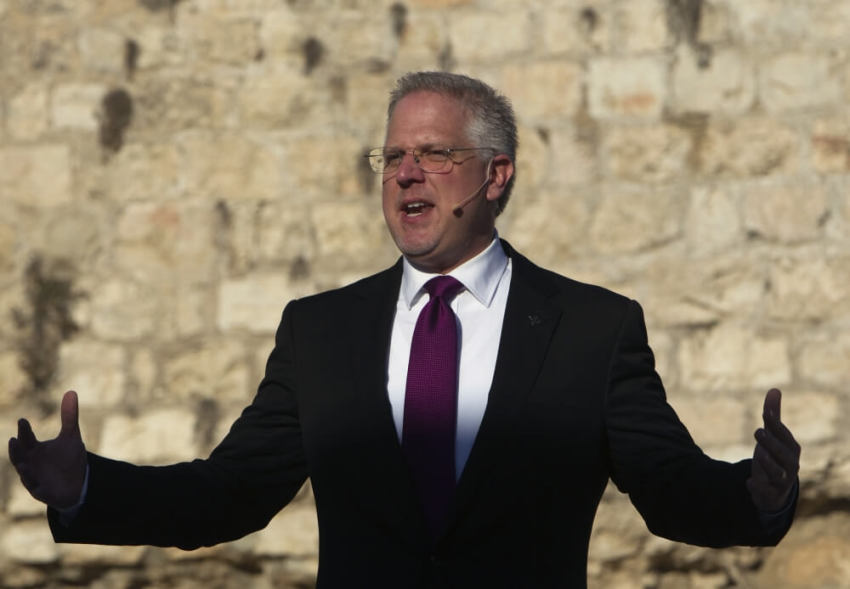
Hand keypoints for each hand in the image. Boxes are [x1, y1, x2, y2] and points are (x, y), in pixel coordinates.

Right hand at [8, 390, 87, 508]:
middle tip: (13, 440)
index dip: (24, 430)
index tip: (23, 420)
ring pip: (25, 474)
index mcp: (34, 449)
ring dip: (23, 469)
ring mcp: (35, 478)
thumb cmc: (68, 458)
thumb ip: (69, 416)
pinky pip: (37, 490)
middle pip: (20, 456)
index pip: (26, 438)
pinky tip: (34, 481)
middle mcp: (31, 463)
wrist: (77, 483)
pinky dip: (34, 485)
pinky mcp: (42, 492)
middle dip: (16, 449)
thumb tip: (71, 391)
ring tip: (23, 463)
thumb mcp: (70, 436)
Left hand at [746, 388, 800, 512]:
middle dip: (771, 443)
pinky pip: (765, 490)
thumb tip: (774, 389)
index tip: (766, 413)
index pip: (784, 434)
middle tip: (758, 431)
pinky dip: (758, 486)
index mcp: (791, 447)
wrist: (776, 487)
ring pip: (777, 473)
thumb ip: (772, 414)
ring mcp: (782, 479)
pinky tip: (749, 483)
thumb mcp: (773, 435)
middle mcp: (790, 464)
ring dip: (768, 464)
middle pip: (783, 454)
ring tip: (758, 455)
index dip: (776, 424)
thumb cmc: (775, 454)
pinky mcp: (770, 492)